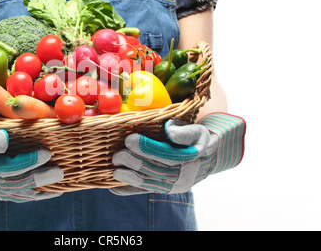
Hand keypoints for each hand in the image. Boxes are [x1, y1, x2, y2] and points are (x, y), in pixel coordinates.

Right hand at [0, 113, 62, 201]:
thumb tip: (5, 141)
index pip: (9, 168)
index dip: (29, 161)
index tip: (47, 153)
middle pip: (17, 183)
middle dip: (40, 178)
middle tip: (59, 172)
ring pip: (19, 194)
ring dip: (40, 190)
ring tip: (59, 184)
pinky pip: (16, 197)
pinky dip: (33, 196)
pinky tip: (48, 193)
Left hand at [110, 113, 244, 195]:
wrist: (206, 159)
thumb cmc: (197, 140)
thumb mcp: (197, 131)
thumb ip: (183, 131)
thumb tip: (168, 129)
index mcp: (191, 159)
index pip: (166, 155)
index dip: (147, 148)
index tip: (129, 139)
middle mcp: (182, 176)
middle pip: (155, 170)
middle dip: (134, 163)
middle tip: (118, 155)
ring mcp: (172, 186)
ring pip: (149, 183)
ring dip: (130, 178)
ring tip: (115, 171)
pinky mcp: (163, 189)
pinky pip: (145, 191)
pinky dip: (129, 190)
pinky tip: (114, 188)